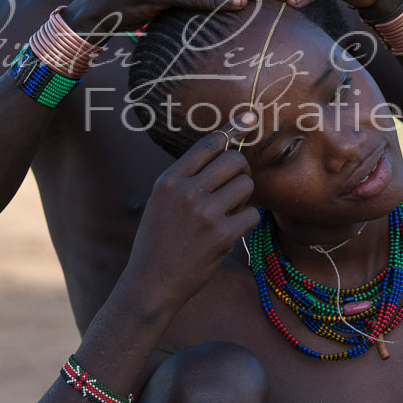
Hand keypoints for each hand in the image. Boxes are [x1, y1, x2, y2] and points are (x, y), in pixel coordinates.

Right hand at [124, 113, 260, 311]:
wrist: (151, 283)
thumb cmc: (158, 241)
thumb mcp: (161, 202)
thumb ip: (186, 177)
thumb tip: (224, 148)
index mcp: (168, 180)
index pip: (208, 144)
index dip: (232, 131)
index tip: (249, 118)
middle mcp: (185, 192)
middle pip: (234, 160)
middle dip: (241, 172)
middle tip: (234, 187)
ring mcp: (204, 213)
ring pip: (246, 186)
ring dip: (244, 199)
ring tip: (228, 212)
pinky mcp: (221, 235)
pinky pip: (252, 215)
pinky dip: (247, 222)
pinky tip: (230, 232)